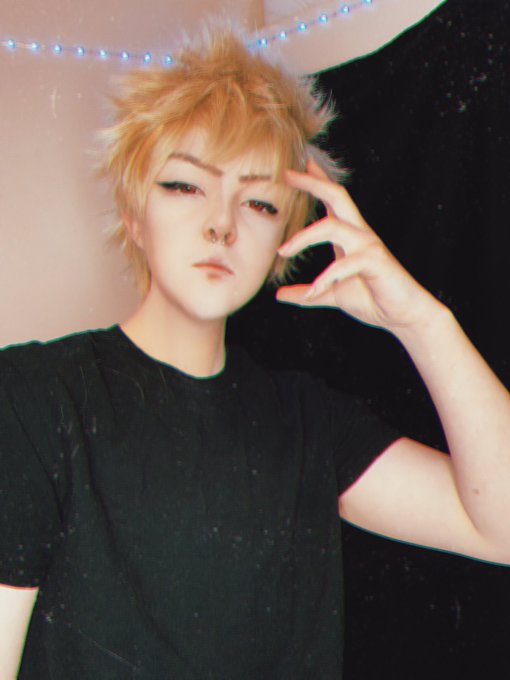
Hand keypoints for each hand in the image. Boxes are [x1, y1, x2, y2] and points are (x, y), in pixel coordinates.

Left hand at [276, 159, 440, 334]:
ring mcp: (369, 245)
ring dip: (304, 237)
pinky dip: (324, 279)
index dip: (315, 182)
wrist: (404, 316)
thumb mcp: (332, 295)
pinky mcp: (375, 262)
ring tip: (283, 252)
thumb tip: (280, 295)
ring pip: (332, 226)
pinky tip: (311, 293)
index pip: (332, 202)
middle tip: (287, 174)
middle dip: (313, 183)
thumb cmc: (373, 299)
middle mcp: (360, 234)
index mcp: (350, 236)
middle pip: (337, 197)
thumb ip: (307, 293)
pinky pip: (343, 264)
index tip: (292, 170)